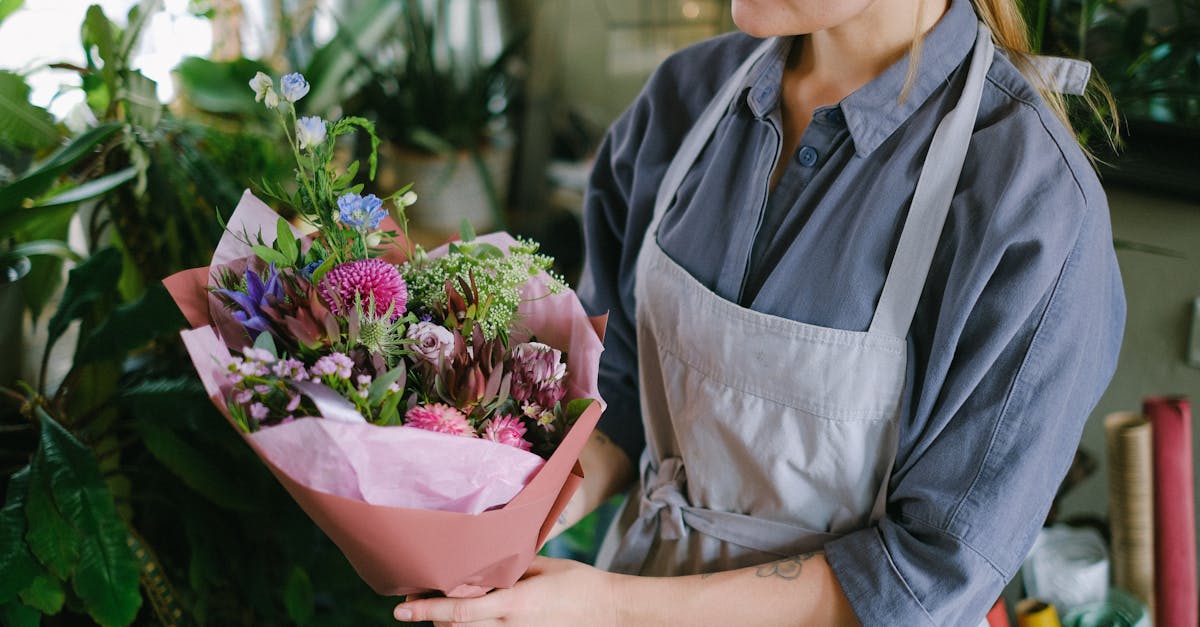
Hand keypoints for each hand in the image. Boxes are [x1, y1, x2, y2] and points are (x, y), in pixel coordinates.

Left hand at [393, 556, 619, 625]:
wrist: (609, 611)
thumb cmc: (579, 583)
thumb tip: (480, 563)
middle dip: (433, 616)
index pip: (459, 612)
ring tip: (442, 603)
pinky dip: (474, 626)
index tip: (400, 609)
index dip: (427, 611)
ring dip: (452, 622)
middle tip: (417, 597)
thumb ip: (509, 568)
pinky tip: (473, 611)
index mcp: (515, 605)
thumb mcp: (542, 567)